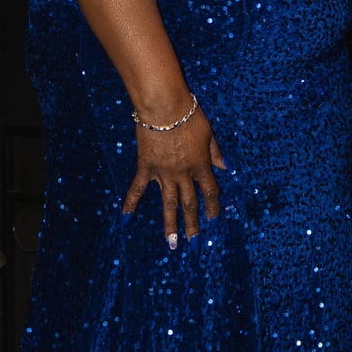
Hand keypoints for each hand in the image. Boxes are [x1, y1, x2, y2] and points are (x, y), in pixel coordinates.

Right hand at [123, 110, 225, 244]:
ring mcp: (164, 173)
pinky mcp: (146, 167)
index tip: (214, 220)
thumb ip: (215, 152)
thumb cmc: (189, 115)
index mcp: (201, 165)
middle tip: (194, 244)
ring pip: (168, 204)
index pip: (210, 191)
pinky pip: (138, 188)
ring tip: (171, 244)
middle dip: (193, 225)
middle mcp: (183, 174)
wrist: (164, 106)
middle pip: (190, 204)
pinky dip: (131, 203)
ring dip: (171, 225)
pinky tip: (126, 219)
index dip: (213, 207)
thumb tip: (226, 166)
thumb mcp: (209, 132)